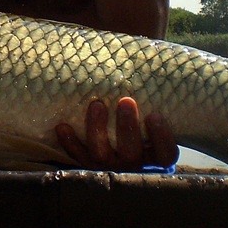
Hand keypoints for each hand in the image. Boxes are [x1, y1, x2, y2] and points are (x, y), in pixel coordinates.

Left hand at [55, 97, 178, 171]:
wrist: (123, 152)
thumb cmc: (144, 127)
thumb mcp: (154, 120)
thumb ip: (155, 100)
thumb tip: (152, 60)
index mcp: (156, 155)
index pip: (165, 153)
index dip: (162, 137)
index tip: (155, 115)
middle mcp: (134, 164)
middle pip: (131, 153)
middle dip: (127, 127)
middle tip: (126, 101)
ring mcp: (110, 166)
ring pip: (102, 155)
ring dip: (97, 130)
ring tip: (97, 105)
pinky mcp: (89, 165)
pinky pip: (78, 157)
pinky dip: (70, 143)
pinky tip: (62, 126)